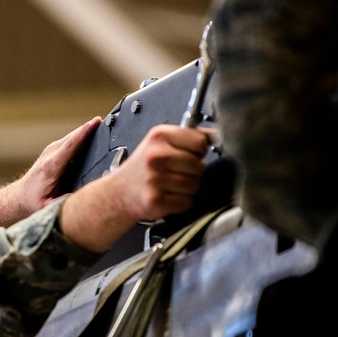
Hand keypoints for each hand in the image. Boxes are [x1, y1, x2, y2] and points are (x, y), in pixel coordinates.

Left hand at [0, 117, 100, 229]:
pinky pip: (70, 141)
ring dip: (85, 131)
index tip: (94, 124)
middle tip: (104, 122)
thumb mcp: (48, 207)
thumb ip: (65, 202)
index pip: (69, 146)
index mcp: (50, 167)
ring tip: (101, 125)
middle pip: (72, 138)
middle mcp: (50, 155)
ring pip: (72, 137)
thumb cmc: (34, 201)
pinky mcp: (53, 151)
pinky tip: (91, 134)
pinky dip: (81, 136)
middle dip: (87, 129)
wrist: (20, 196)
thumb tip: (83, 197)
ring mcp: (51, 151)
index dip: (82, 134)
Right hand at [60, 124, 211, 252]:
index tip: (188, 155)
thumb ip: (189, 137)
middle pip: (199, 165)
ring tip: (170, 185)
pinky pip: (186, 202)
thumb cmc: (143, 167)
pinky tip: (167, 196)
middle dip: (193, 171)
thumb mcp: (161, 142)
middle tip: (176, 172)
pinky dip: (180, 202)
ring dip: (187, 188)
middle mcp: (156, 156)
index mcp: (159, 136)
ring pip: (194, 185)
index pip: (200, 142)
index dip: (198, 151)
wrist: (120, 192)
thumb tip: (218, 134)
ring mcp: (155, 179)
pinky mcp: (156, 200)